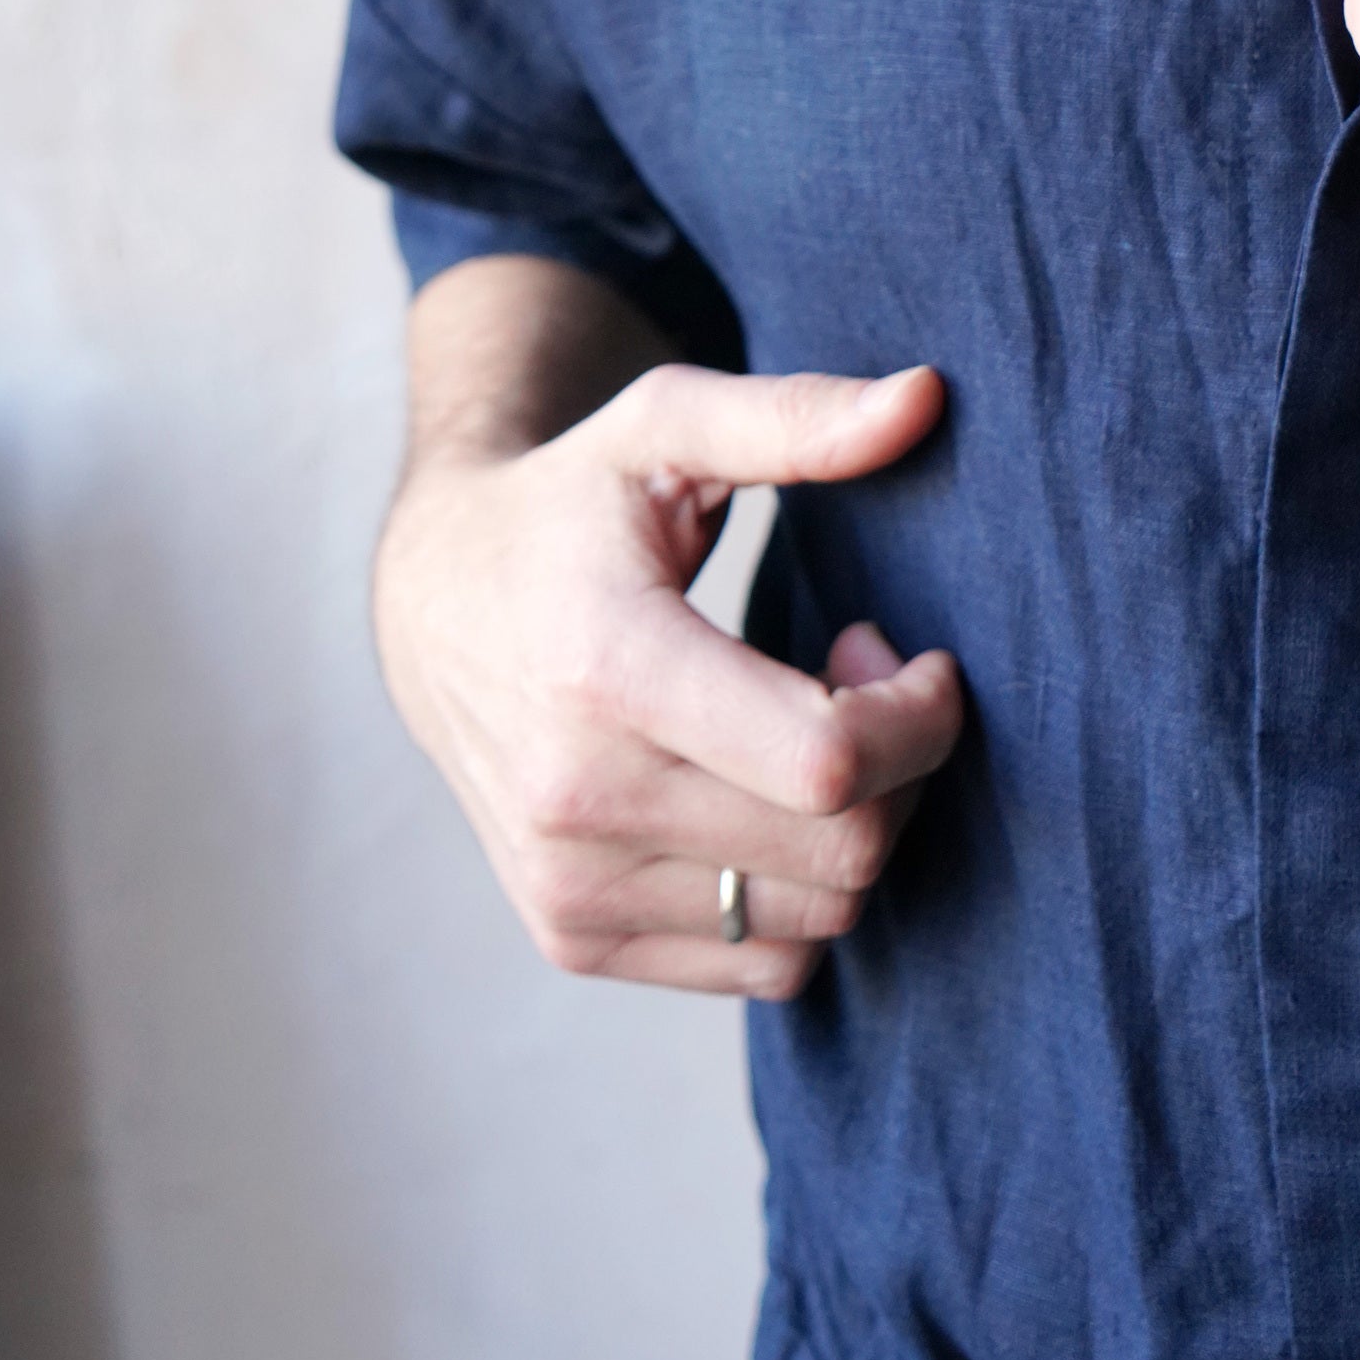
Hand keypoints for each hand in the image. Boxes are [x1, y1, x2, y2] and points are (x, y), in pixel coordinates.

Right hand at [375, 356, 964, 999]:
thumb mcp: (668, 428)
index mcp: (606, 667)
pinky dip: (800, 887)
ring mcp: (569, 885)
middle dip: (900, 764)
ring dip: (855, 826)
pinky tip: (762, 795)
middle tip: (858, 676)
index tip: (906, 651)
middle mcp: (576, 799)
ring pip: (819, 917)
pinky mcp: (574, 935)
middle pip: (842, 850)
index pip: (827, 761)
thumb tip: (927, 397)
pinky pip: (768, 962)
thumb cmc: (570, 505)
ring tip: (805, 729)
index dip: (917, 715)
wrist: (433, 607)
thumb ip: (798, 418)